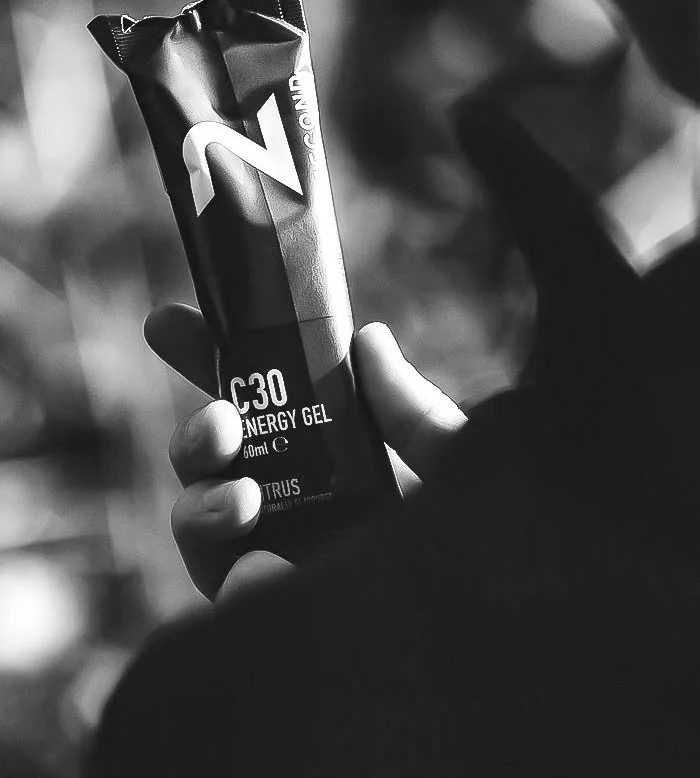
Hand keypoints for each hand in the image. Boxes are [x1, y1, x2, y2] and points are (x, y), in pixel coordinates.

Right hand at [144, 307, 466, 600]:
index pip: (260, 407)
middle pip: (213, 465)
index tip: (169, 324)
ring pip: (199, 526)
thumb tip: (370, 336)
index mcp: (330, 463)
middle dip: (196, 435)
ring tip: (243, 500)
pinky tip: (262, 567)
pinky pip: (227, 595)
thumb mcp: (455, 464)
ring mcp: (278, 568)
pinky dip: (236, 576)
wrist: (494, 632)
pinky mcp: (273, 624)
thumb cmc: (482, 539)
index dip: (211, 362)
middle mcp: (295, 511)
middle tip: (221, 425)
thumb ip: (411, 409)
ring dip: (201, 504)